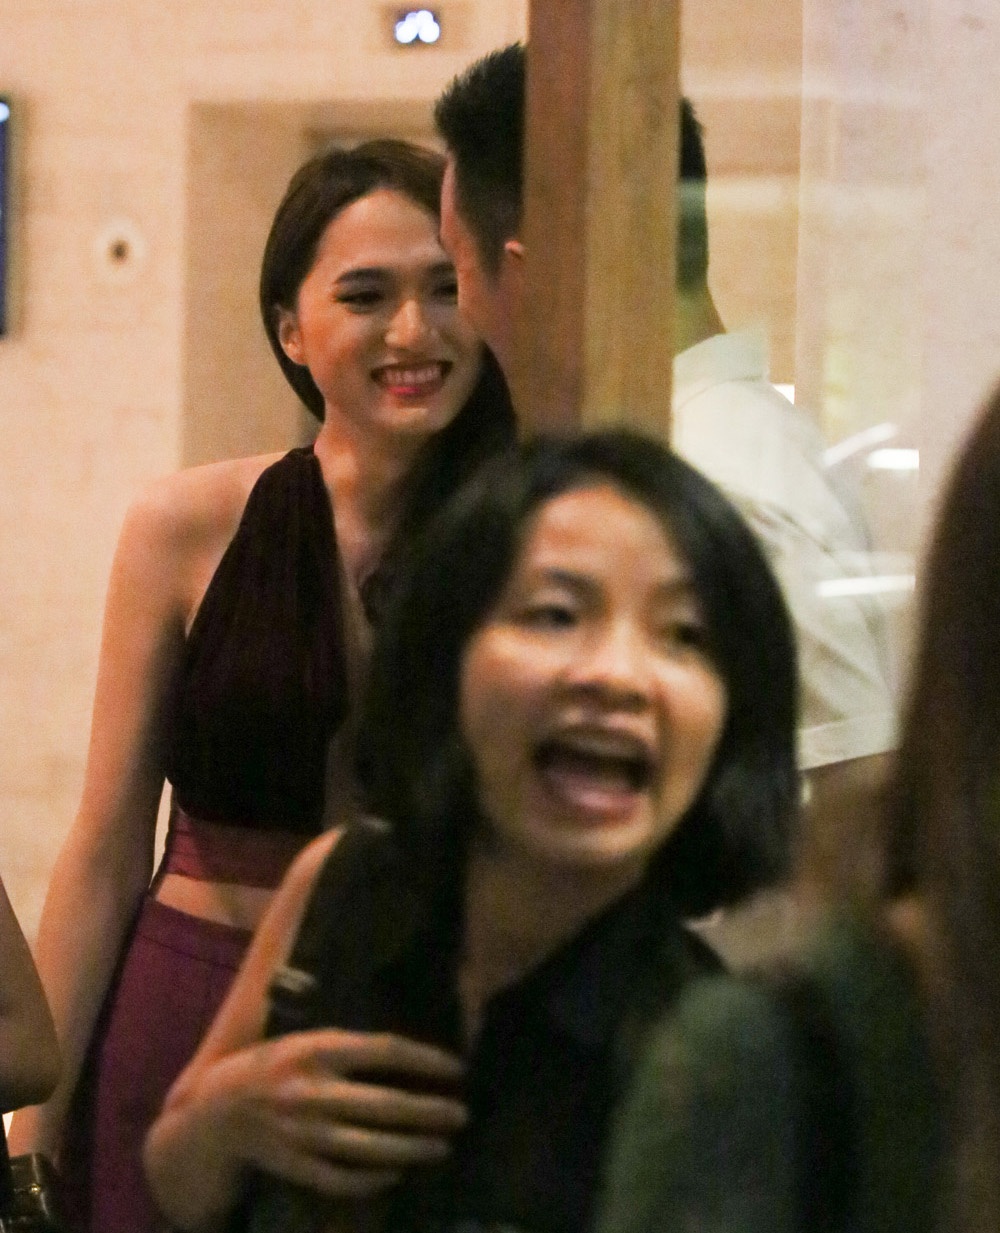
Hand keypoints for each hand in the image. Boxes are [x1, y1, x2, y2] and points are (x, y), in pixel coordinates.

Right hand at [202, 1029, 465, 1197]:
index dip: (425, 1059)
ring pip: (369, 1146)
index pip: (385, 1051)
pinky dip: (372, 1178)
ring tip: (443, 1146)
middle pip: (385, 1105)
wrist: (217, 1109)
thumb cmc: (274, 1064)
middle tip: (462, 1114)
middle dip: (429, 1111)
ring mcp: (304, 1133)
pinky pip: (341, 1178)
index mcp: (318, 1050)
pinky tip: (398, 1172)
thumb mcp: (308, 1040)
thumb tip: (407, 1053)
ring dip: (411, 1148)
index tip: (457, 1068)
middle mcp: (313, 1092)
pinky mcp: (295, 1165)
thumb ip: (350, 1046)